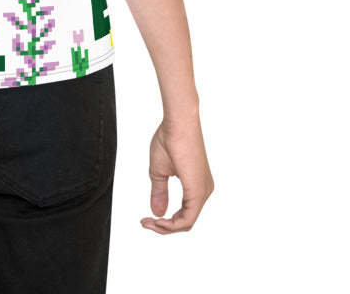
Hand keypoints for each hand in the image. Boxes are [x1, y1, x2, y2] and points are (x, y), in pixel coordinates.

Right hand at [140, 114, 213, 233]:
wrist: (177, 122)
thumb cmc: (169, 139)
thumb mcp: (159, 170)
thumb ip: (160, 192)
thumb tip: (157, 212)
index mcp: (197, 186)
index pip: (184, 215)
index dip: (165, 222)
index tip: (146, 218)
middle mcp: (204, 191)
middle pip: (185, 221)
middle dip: (164, 227)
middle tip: (145, 223)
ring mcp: (203, 191)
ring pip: (186, 222)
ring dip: (166, 227)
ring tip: (148, 222)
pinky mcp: (198, 190)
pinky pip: (188, 218)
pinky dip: (172, 224)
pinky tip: (158, 220)